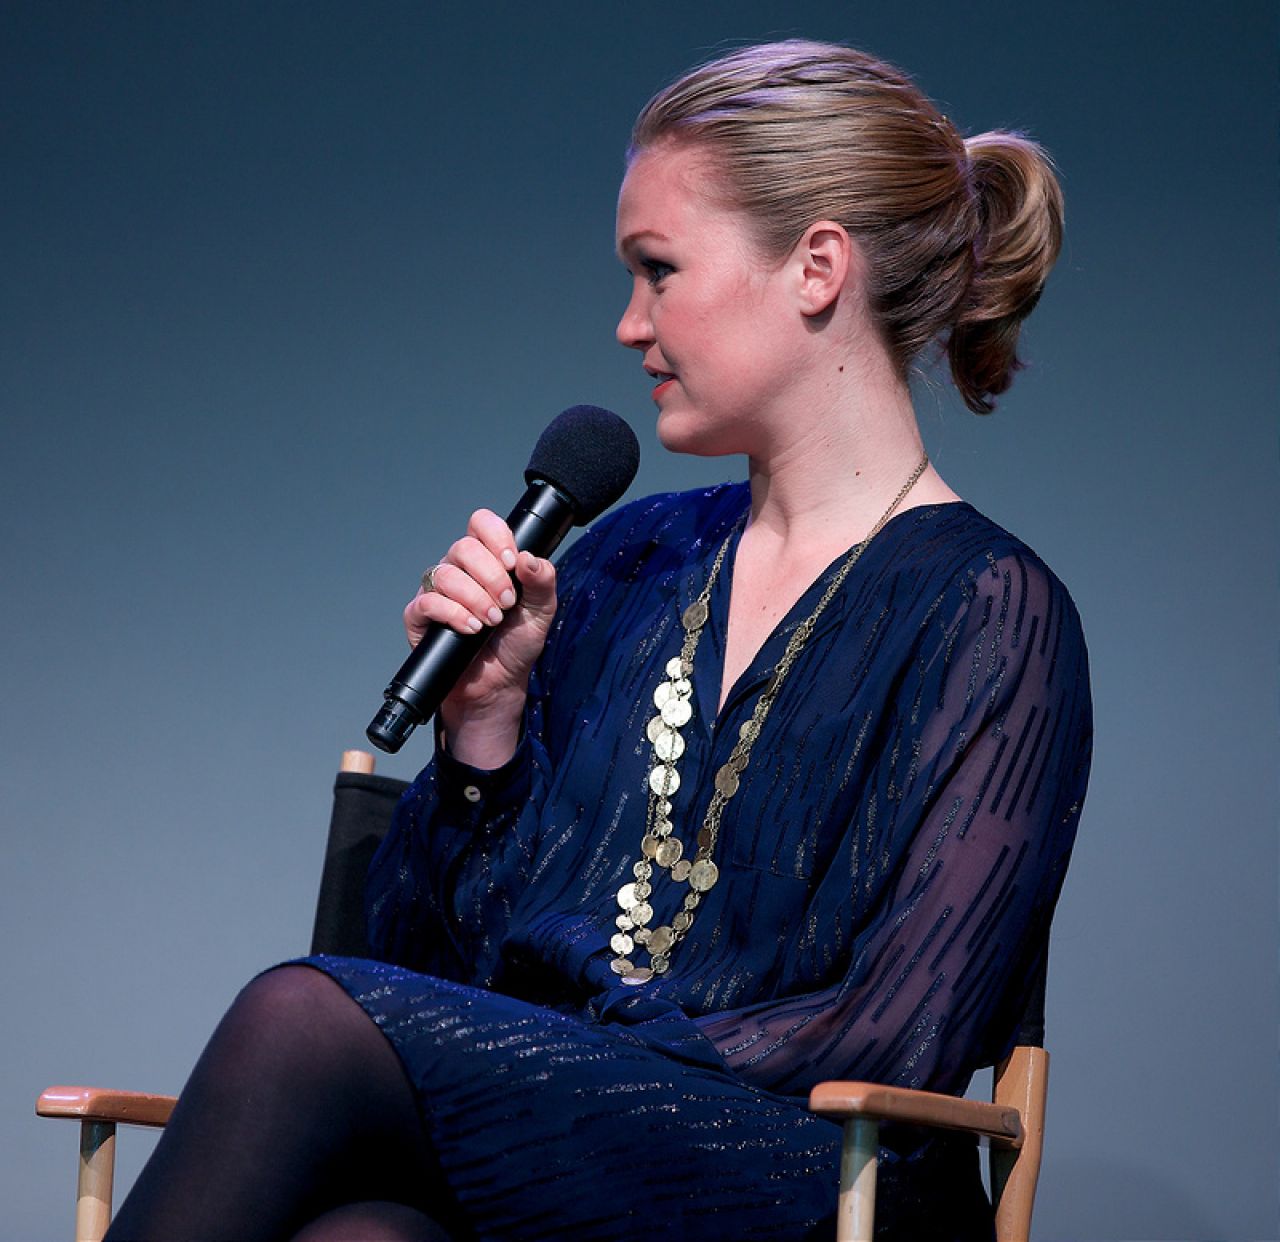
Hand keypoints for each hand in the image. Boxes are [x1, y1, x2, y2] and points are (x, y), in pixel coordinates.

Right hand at [404, 508, 556, 766]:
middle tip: (507, 603)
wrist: (498, 684)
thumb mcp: (541, 612)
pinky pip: (427, 602)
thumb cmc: (515, 644)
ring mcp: (437, 592)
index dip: (496, 536)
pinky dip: (453, 614)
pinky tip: (471, 629)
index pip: (481, 524)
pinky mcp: (420, 617)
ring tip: (491, 621)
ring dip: (474, 597)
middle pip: (463, 547)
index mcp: (487, 560)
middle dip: (490, 576)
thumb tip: (530, 558)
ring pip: (445, 574)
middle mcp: (459, 570)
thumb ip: (542, 581)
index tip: (512, 563)